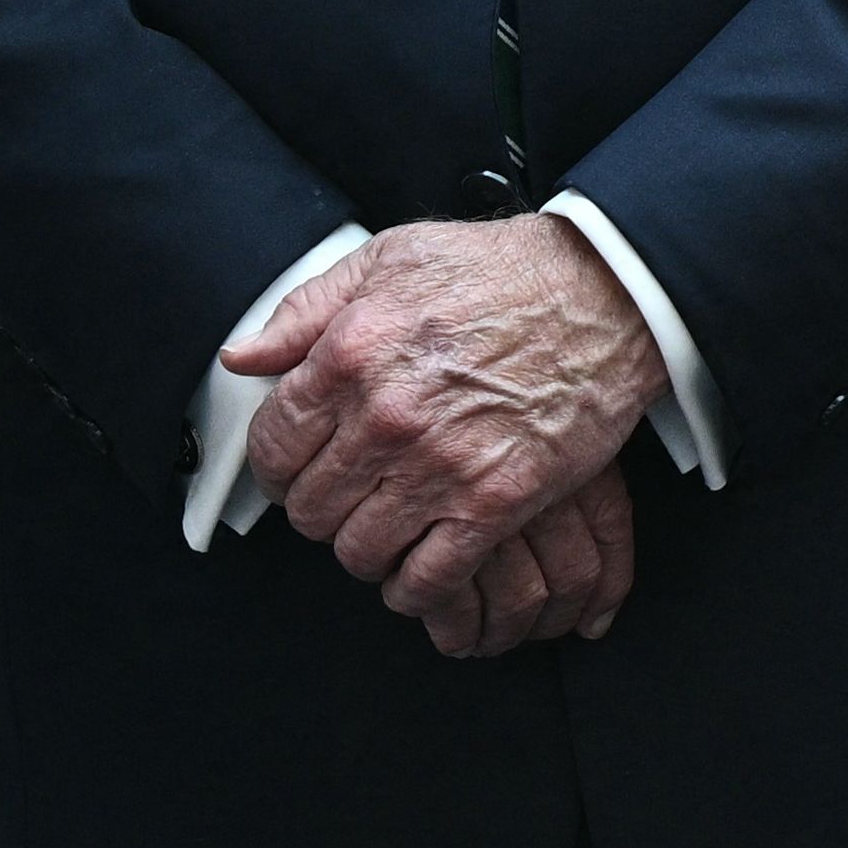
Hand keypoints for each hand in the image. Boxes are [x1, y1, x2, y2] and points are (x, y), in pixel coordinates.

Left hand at [231, 220, 667, 637]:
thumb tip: (243, 358)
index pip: (273, 447)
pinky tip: (419, 571)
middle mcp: (385, 416)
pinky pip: (428, 578)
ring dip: (366, 550)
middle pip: (311, 509)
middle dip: (322, 510)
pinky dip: (416, 588)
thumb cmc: (500, 271)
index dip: (278, 469)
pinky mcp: (495, 502)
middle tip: (349, 500)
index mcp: (348, 354)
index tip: (298, 472)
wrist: (604, 293)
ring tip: (386, 531)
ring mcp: (439, 465)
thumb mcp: (387, 260)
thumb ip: (304, 312)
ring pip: (360, 551)